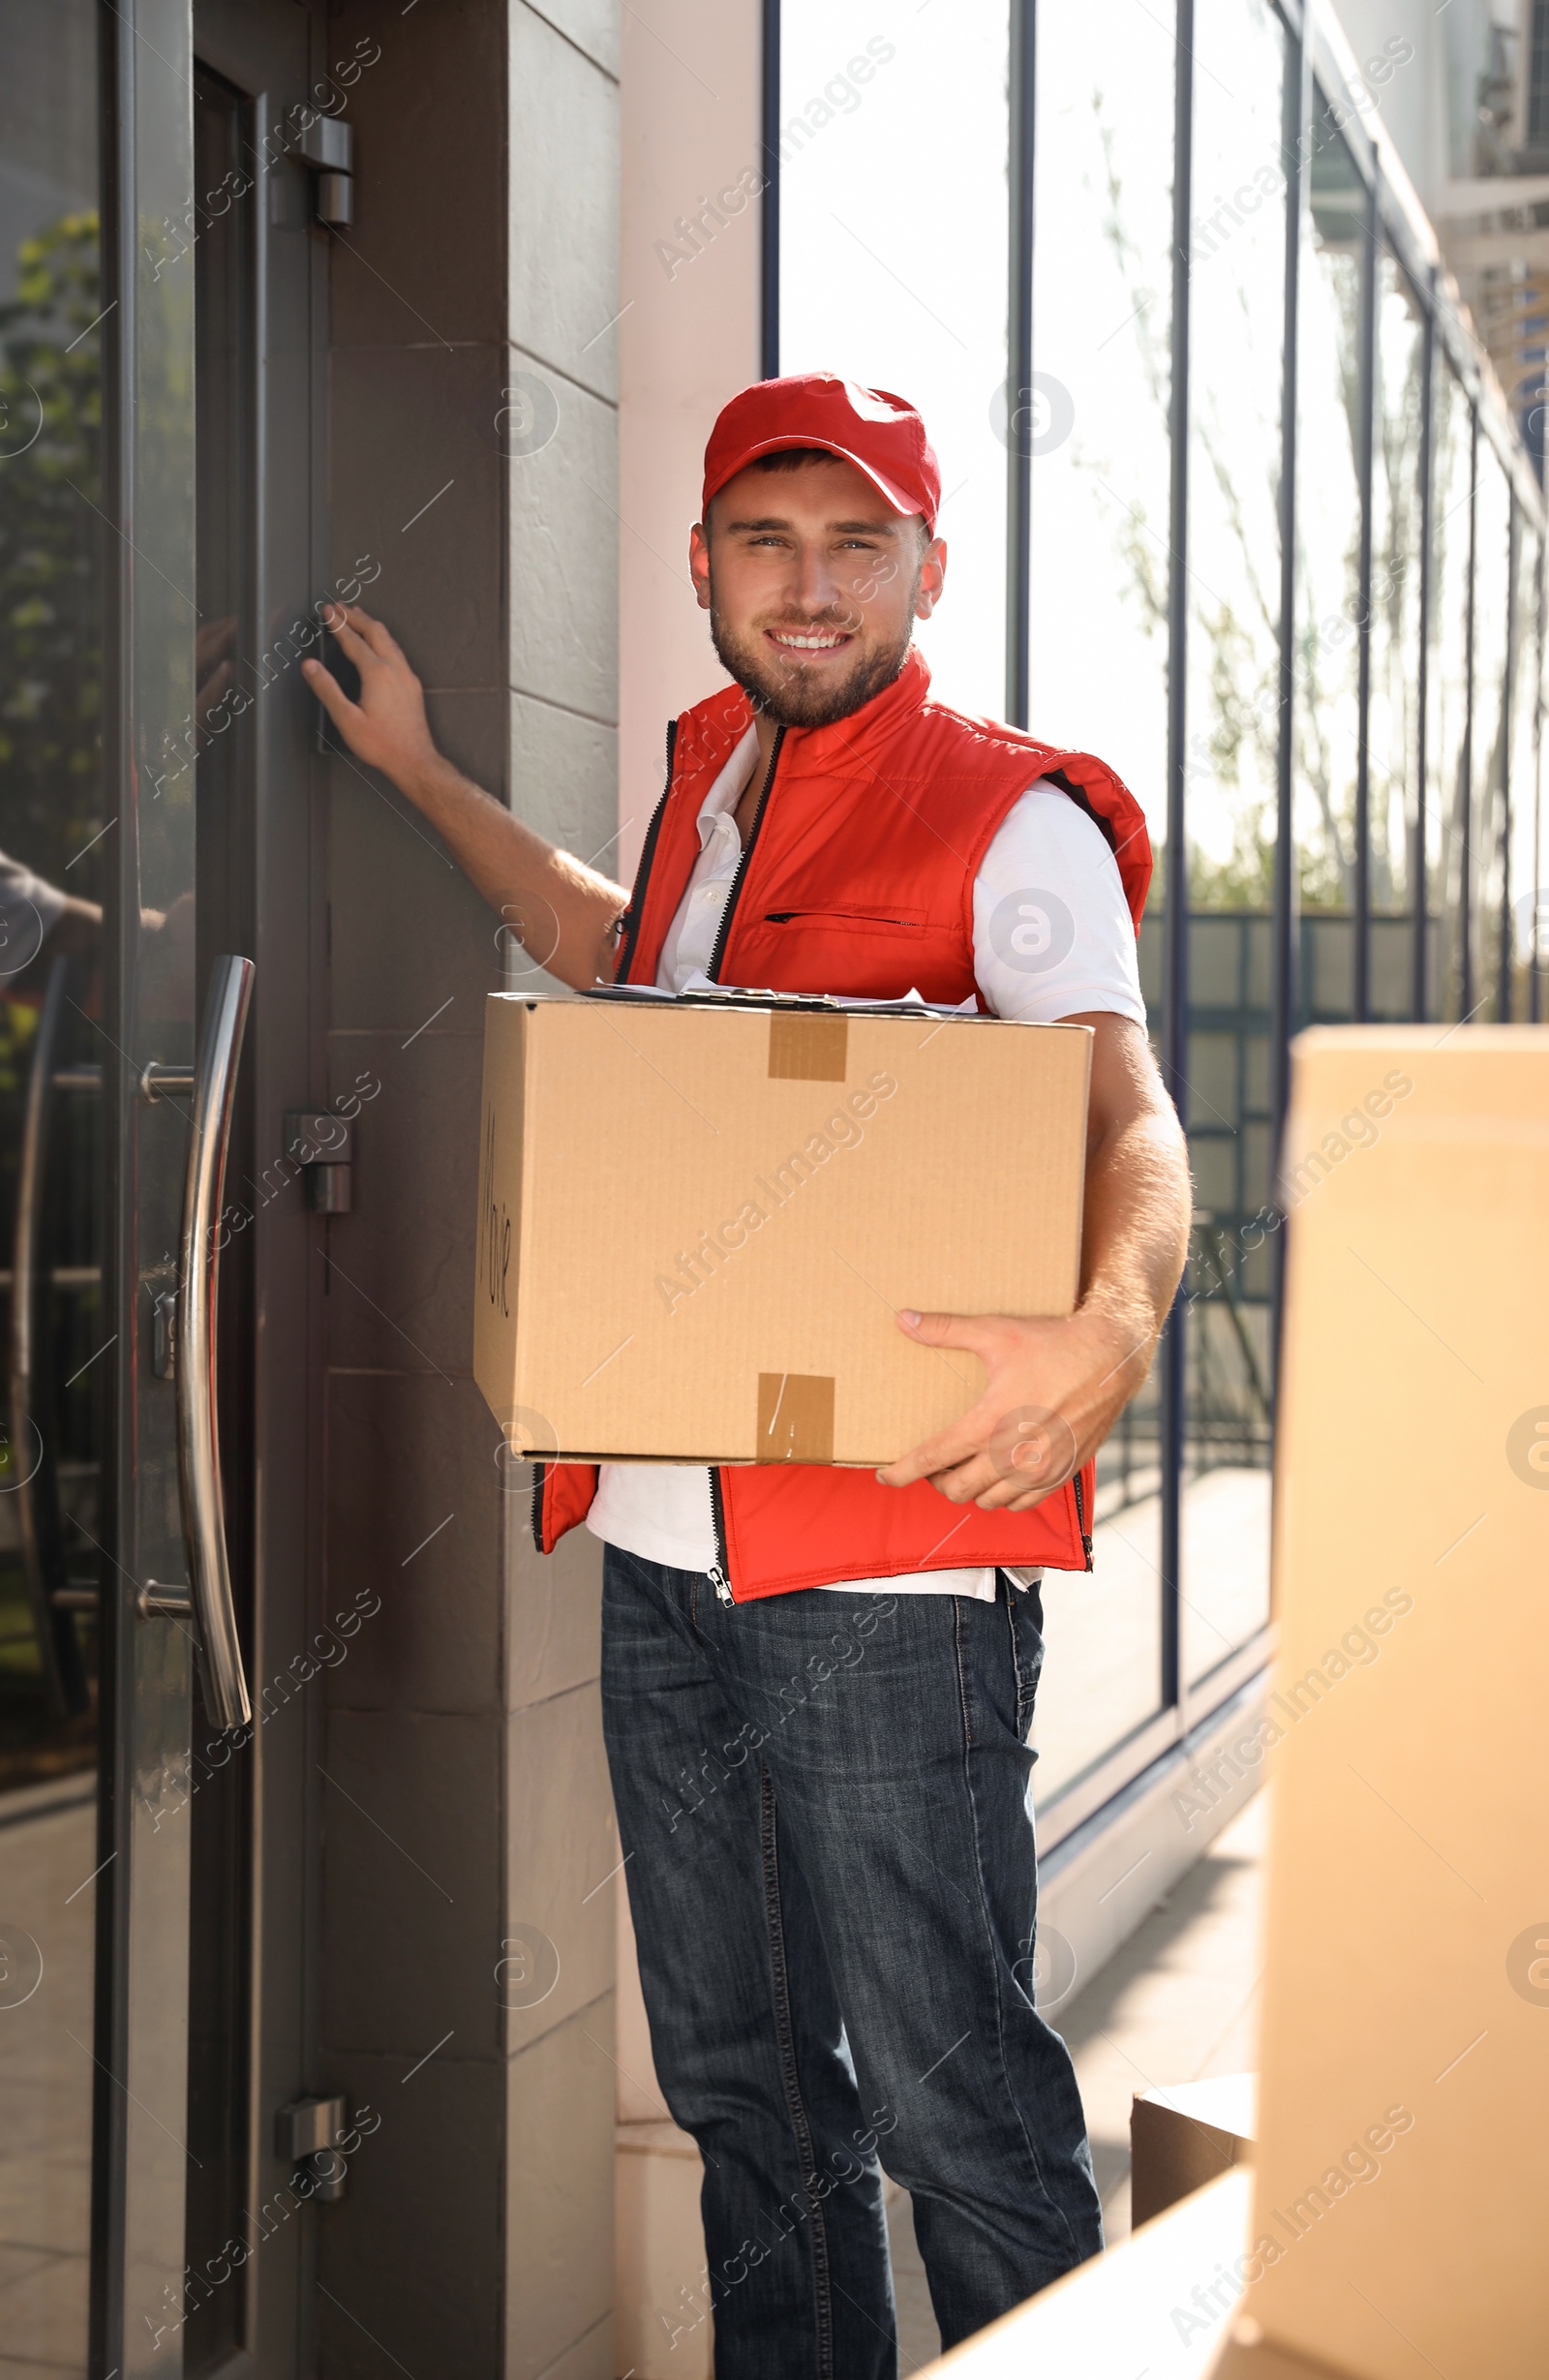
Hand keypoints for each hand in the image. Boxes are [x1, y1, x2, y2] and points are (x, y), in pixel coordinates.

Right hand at [301, 603, 439, 789]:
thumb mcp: (346, 720)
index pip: (353, 640)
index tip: (327, 610)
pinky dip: (384, 638)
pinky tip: (380, 643)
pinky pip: (397, 651)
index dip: (338, 623)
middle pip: (374, 631)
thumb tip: (310, 666)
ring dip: (371, 624)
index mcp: (377, 673)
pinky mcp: (412, 685)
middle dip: (355, 615)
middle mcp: (395, 668)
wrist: (414, 760)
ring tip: (358, 615)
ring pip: (389, 639)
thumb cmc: (382, 745)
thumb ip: (327, 689)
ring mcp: (406, 675)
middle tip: (340, 606)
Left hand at [875, 1302, 1152, 1509]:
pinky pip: (1022, 1504)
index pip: (932, 1459)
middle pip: (956, 1489)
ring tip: (964, 1468)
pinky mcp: (1061, 1474)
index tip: (884, 1476)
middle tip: (932, 1463)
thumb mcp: (997, 1332)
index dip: (901, 1472)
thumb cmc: (1053, 1344)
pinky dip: (1003, 1496)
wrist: (1111, 1358)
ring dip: (969, 1490)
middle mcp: (1013, 1455)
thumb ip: (946, 1330)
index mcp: (990, 1423)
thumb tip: (904, 1319)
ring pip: (987, 1502)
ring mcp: (1039, 1469)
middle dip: (936, 1480)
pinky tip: (999, 1477)